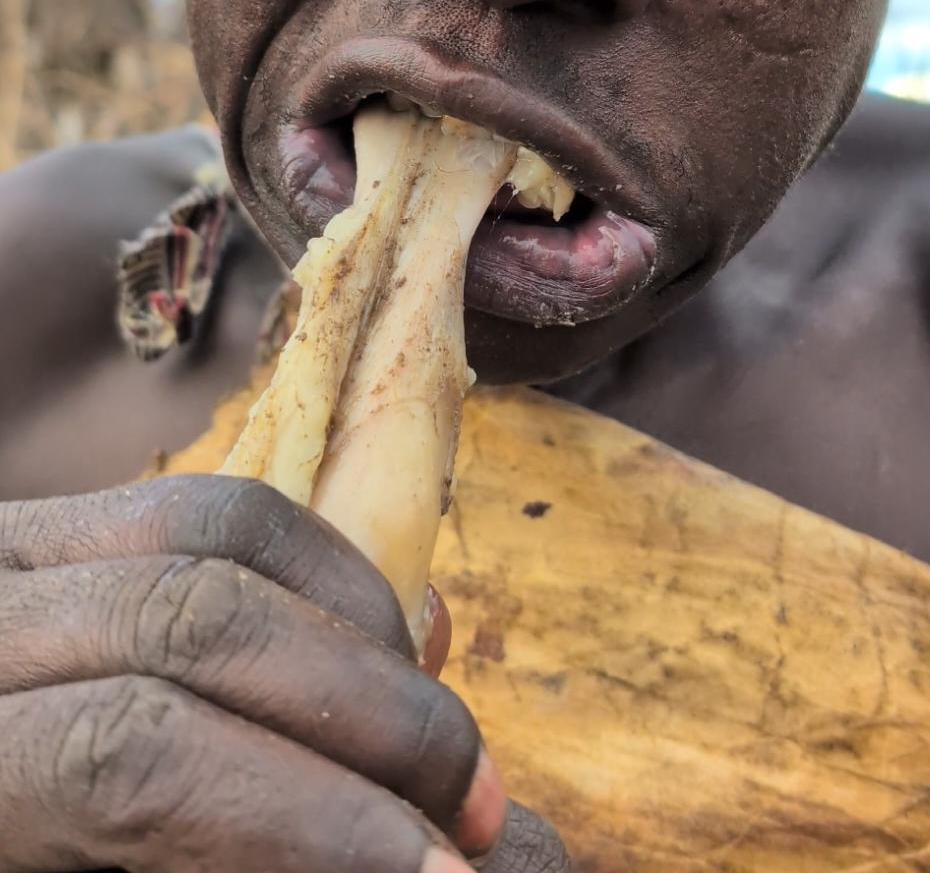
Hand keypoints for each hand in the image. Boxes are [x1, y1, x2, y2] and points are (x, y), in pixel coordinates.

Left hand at [0, 476, 567, 871]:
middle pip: (195, 618)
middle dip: (369, 712)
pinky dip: (320, 567)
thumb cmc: (17, 853)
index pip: (130, 758)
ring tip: (436, 727)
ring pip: (218, 528)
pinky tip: (378, 640)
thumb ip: (210, 847)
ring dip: (362, 626)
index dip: (305, 819)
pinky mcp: (52, 521)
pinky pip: (209, 505)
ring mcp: (11, 548)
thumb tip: (417, 845)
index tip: (439, 872)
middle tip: (471, 804)